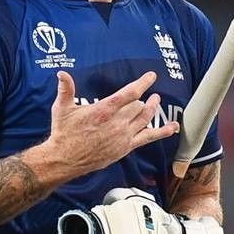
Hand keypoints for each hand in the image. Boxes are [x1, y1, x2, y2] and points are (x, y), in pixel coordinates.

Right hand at [46, 71, 178, 179]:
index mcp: (104, 110)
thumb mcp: (61, 108)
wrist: (64, 159)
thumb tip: (62, 73)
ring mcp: (123, 136)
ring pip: (145, 118)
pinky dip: (162, 131)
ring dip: (152, 108)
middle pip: (138, 105)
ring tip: (157, 101)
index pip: (129, 93)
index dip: (143, 83)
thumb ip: (65, 89)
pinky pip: (149, 137)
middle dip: (141, 98)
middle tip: (144, 94)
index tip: (151, 76)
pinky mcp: (125, 147)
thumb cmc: (64, 133)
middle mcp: (117, 122)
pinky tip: (172, 127)